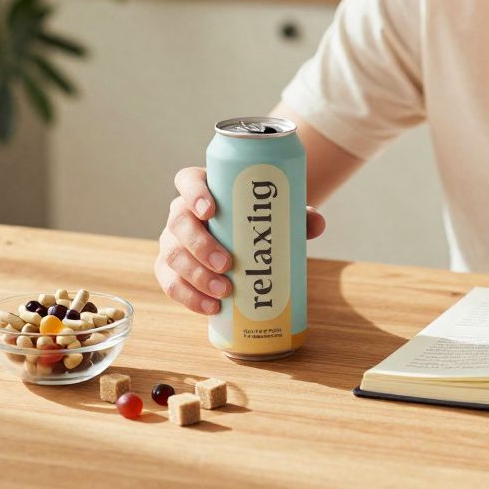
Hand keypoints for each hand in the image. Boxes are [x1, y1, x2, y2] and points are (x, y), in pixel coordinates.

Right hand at [155, 166, 326, 314]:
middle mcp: (181, 212)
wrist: (248, 239)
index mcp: (202, 188)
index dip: (193, 193)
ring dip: (195, 276)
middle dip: (199, 245)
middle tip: (227, 264)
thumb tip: (318, 225)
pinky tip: (210, 308)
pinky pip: (170, 284)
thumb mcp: (278, 212)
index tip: (211, 210)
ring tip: (224, 292)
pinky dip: (189, 297)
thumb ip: (299, 216)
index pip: (187, 180)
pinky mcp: (171, 270)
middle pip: (178, 222)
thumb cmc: (259, 220)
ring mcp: (173, 242)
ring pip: (172, 256)